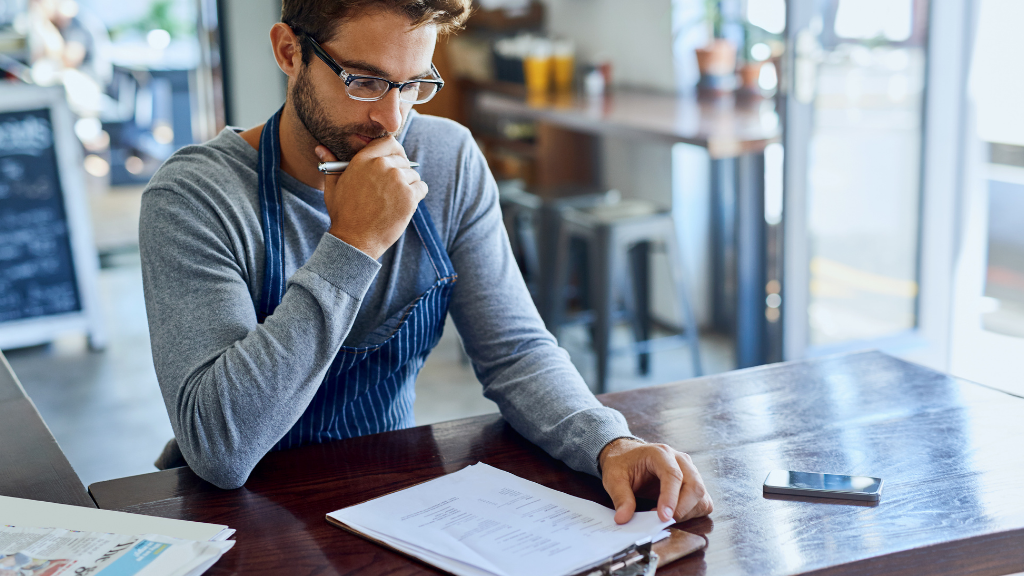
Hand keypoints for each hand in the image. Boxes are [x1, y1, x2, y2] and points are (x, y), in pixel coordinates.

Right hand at [316, 137, 426, 259]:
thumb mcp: (333, 186)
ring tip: (393, 200)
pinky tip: (403, 205)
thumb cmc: (343, 214)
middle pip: (403, 159)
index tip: (393, 161)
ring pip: (413, 174)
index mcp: (364, 160)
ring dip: (408, 185)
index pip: (389, 141)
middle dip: (400, 172)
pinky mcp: (409, 196)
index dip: (394, 151)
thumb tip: (321, 148)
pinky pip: (422, 187)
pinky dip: (417, 195)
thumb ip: (331, 164)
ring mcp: (397, 180)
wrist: (355, 239)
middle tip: (391, 189)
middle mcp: (382, 165)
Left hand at [598, 438, 712, 524]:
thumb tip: (623, 518)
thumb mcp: (614, 478)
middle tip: (662, 521)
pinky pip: (703, 501)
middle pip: (694, 486)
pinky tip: (674, 514)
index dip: (670, 498)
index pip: (673, 475)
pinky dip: (693, 512)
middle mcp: (680, 460)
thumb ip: (621, 497)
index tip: (663, 518)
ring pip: (701, 495)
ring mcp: (690, 470)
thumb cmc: (623, 463)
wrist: (628, 455)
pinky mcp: (694, 482)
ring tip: (664, 517)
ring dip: (687, 512)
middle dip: (681, 509)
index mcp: (660, 453)